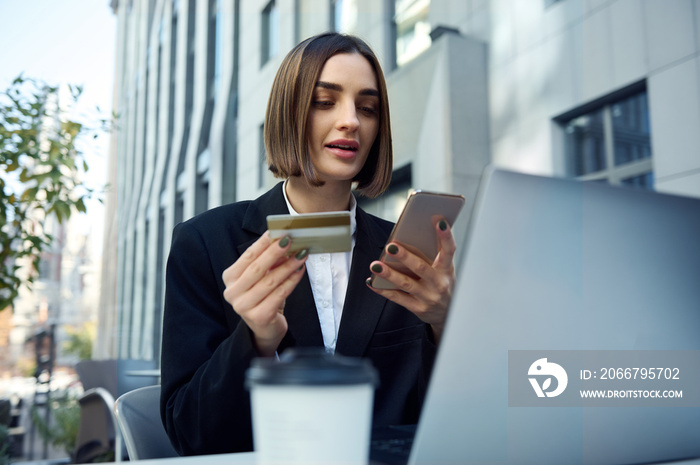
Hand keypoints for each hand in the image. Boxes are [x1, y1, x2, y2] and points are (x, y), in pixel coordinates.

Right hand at [222, 232, 308, 355]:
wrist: (264, 328)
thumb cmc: (263, 298)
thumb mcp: (261, 278)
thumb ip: (268, 262)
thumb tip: (283, 242)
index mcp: (230, 278)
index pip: (247, 257)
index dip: (263, 243)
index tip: (276, 231)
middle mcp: (233, 293)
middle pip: (257, 268)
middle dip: (275, 252)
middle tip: (290, 240)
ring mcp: (244, 306)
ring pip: (270, 281)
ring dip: (288, 266)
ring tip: (301, 255)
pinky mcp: (259, 317)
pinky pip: (279, 294)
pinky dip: (291, 281)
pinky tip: (300, 271)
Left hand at [366, 219, 456, 343]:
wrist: (446, 314)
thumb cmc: (441, 283)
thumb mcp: (444, 269)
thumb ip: (434, 253)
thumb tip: (415, 231)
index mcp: (447, 269)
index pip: (449, 250)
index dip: (445, 236)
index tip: (438, 220)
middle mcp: (439, 283)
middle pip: (421, 268)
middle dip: (405, 257)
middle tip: (390, 247)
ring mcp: (428, 297)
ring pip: (406, 284)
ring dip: (389, 274)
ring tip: (375, 265)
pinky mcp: (418, 308)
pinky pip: (397, 298)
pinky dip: (383, 290)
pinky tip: (371, 282)